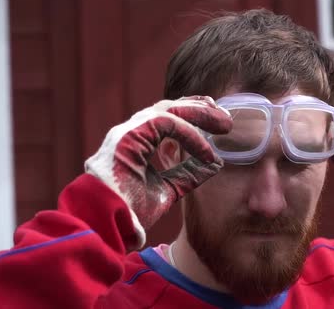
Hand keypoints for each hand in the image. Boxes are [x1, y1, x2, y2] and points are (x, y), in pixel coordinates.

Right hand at [85, 96, 231, 246]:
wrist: (107, 225)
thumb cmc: (130, 212)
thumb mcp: (168, 190)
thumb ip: (187, 175)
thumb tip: (215, 163)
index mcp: (136, 143)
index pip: (166, 118)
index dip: (193, 114)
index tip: (216, 119)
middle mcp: (130, 133)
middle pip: (169, 108)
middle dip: (199, 108)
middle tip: (225, 117)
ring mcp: (127, 132)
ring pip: (167, 110)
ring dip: (199, 114)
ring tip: (222, 124)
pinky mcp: (128, 136)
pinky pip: (165, 123)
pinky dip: (189, 135)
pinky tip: (205, 149)